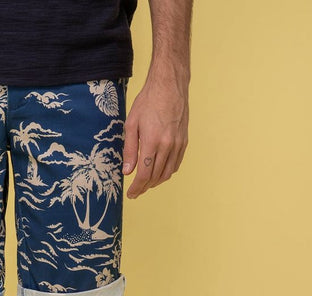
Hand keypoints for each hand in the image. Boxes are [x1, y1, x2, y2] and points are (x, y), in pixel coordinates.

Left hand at [122, 76, 188, 198]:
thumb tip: (127, 172)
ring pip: (167, 173)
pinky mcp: (184, 141)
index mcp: (152, 141)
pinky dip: (167, 172)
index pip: (144, 174)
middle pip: (156, 177)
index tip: (130, 194)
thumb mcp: (131, 124)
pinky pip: (176, 164)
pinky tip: (158, 173)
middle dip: (144, 187)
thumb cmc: (147, 101)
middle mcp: (167, 145)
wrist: (170, 85)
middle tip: (136, 191)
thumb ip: (129, 150)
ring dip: (156, 182)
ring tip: (146, 184)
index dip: (137, 187)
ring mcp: (178, 144)